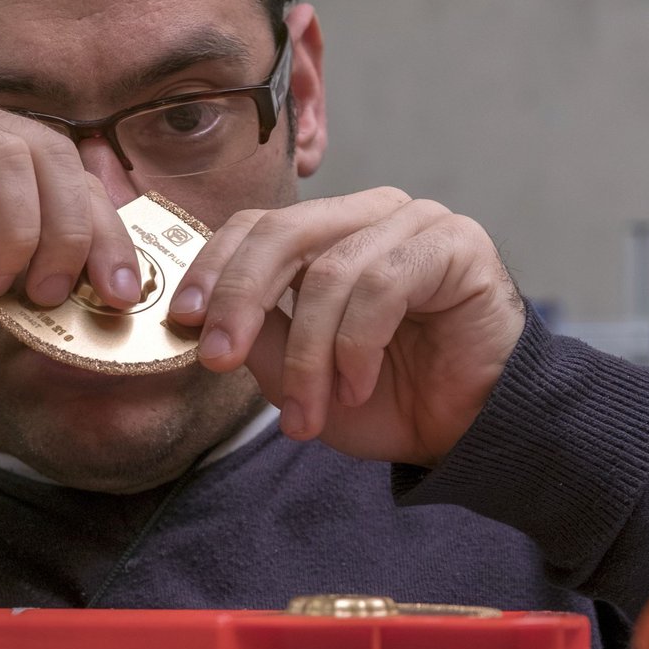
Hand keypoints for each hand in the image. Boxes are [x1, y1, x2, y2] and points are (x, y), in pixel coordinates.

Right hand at [0, 91, 141, 340]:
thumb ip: (34, 272)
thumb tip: (93, 300)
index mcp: (8, 142)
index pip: (79, 176)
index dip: (108, 234)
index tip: (122, 293)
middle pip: (53, 157)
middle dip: (67, 237)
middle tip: (49, 295)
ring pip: (3, 168)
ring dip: (12, 243)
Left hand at [168, 187, 525, 466]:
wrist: (466, 432)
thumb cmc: (387, 399)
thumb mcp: (299, 376)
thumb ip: (257, 337)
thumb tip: (203, 317)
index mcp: (329, 235)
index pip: (256, 226)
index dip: (213, 269)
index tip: (182, 320)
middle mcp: (369, 216)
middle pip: (282, 233)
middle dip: (240, 299)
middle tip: (219, 359)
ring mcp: (415, 222)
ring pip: (329, 272)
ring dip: (308, 354)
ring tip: (308, 412)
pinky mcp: (456, 244)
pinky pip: (382, 285)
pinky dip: (356, 347)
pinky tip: (358, 385)